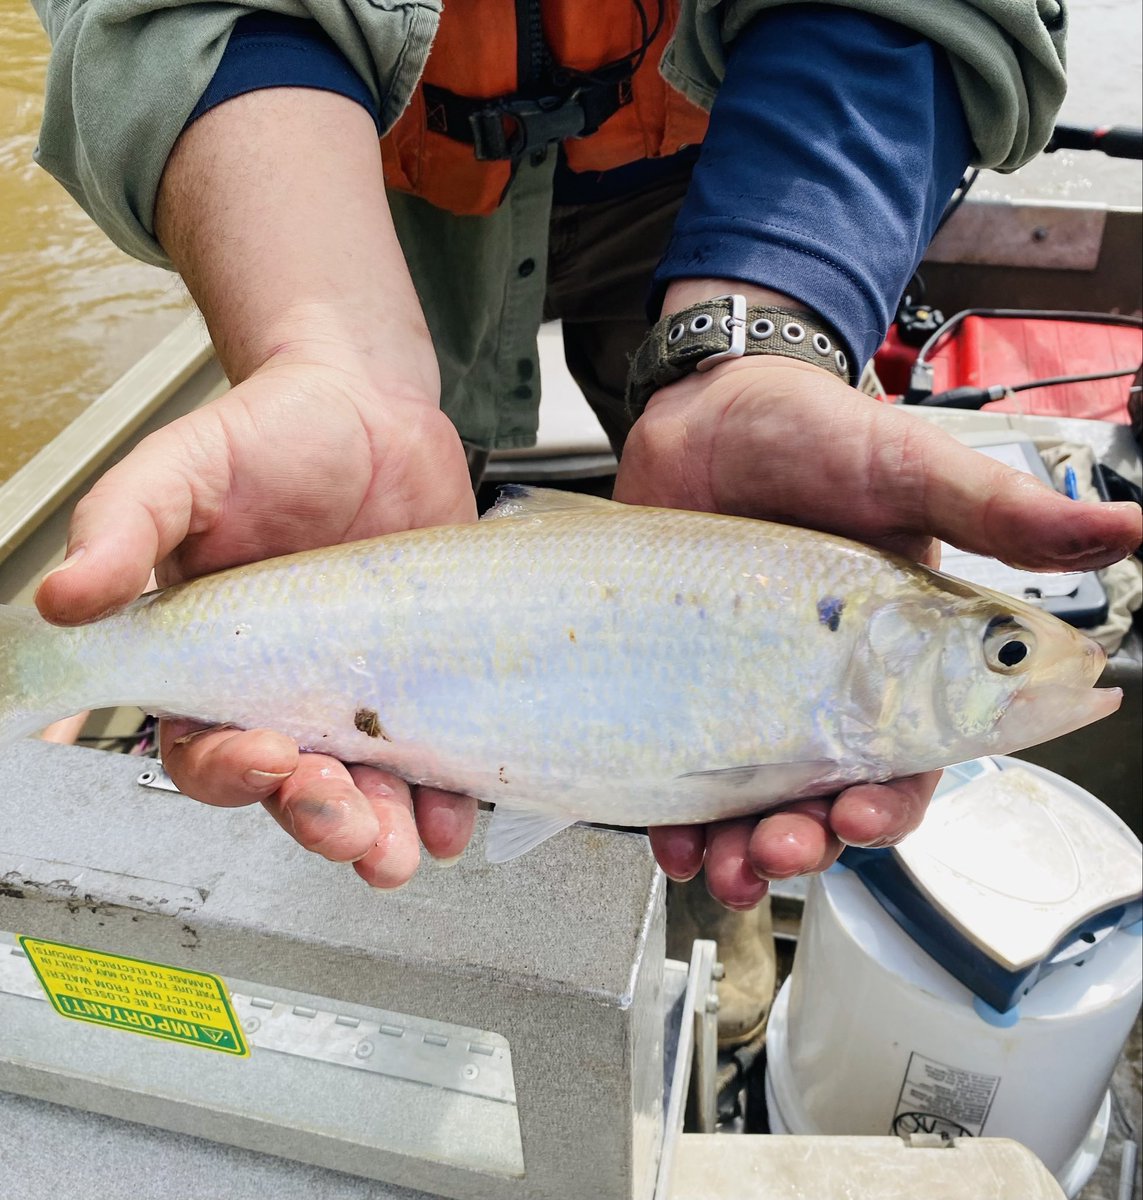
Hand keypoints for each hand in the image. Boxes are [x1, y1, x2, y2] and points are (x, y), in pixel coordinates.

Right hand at [36, 360, 479, 886]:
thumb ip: (125, 526)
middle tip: (350, 824)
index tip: (266, 755)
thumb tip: (64, 595)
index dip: (231, 770)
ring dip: (384, 834)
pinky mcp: (430, 677)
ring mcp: (364, 690)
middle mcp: (291, 691)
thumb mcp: (183, 469)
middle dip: (321, 820)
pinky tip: (457, 813)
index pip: (208, 748)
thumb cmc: (267, 438)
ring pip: (369, 792)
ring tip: (403, 851)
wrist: (370, 407)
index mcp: (215, 662)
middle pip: (294, 790)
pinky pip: (438, 756)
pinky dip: (448, 795)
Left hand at [616, 355, 1140, 906]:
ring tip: (724, 863)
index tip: (862, 815)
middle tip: (783, 848)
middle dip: (809, 841)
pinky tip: (672, 832)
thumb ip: (997, 511)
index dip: (893, 800)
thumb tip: (1120, 532)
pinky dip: (677, 813)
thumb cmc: (815, 433)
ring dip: (743, 847)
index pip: (909, 753)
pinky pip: (679, 766)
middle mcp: (820, 684)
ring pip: (753, 800)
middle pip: (827, 796)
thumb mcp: (909, 468)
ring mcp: (744, 685)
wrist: (707, 407)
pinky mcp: (681, 679)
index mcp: (895, 654)